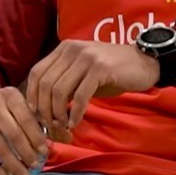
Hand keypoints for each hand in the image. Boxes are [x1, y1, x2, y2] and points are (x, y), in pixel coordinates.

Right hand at [0, 88, 48, 174]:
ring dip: (15, 166)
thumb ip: (27, 118)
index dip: (37, 137)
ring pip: (0, 148)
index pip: (26, 118)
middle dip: (27, 153)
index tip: (44, 152)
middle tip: (35, 166)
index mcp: (9, 95)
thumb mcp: (11, 104)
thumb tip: (46, 145)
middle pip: (14, 134)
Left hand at [26, 41, 159, 130]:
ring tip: (63, 125)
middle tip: (51, 125)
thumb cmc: (112, 71)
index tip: (36, 114)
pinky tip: (75, 123)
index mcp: (64, 48)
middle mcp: (72, 49)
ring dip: (58, 113)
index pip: (36, 72)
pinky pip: (80, 96)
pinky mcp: (100, 69)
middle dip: (44, 109)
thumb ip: (65, 83)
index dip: (32, 95)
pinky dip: (75, 113)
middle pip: (45, 83)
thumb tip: (44, 107)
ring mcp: (86, 57)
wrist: (143, 62)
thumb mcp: (83, 73)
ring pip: (59, 90)